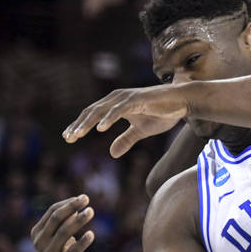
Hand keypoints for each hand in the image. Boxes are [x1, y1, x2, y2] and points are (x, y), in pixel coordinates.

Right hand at [30, 195, 95, 251]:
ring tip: (91, 211)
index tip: (83, 197)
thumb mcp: (64, 238)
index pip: (52, 212)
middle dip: (71, 207)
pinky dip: (82, 242)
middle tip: (86, 199)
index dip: (68, 203)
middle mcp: (38, 243)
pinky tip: (91, 234)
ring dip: (78, 220)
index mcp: (37, 233)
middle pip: (55, 219)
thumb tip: (76, 206)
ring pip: (63, 233)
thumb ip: (66, 223)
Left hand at [64, 85, 189, 157]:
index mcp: (116, 105)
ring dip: (88, 122)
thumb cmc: (162, 113)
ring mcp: (127, 98)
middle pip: (92, 112)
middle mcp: (118, 98)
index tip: (68, 138)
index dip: (79, 125)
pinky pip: (120, 109)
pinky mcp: (138, 99)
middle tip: (68, 138)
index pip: (93, 115)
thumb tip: (112, 153)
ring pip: (102, 110)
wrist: (182, 102)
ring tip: (78, 134)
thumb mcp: (141, 131)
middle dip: (78, 125)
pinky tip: (100, 128)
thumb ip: (126, 140)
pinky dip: (109, 118)